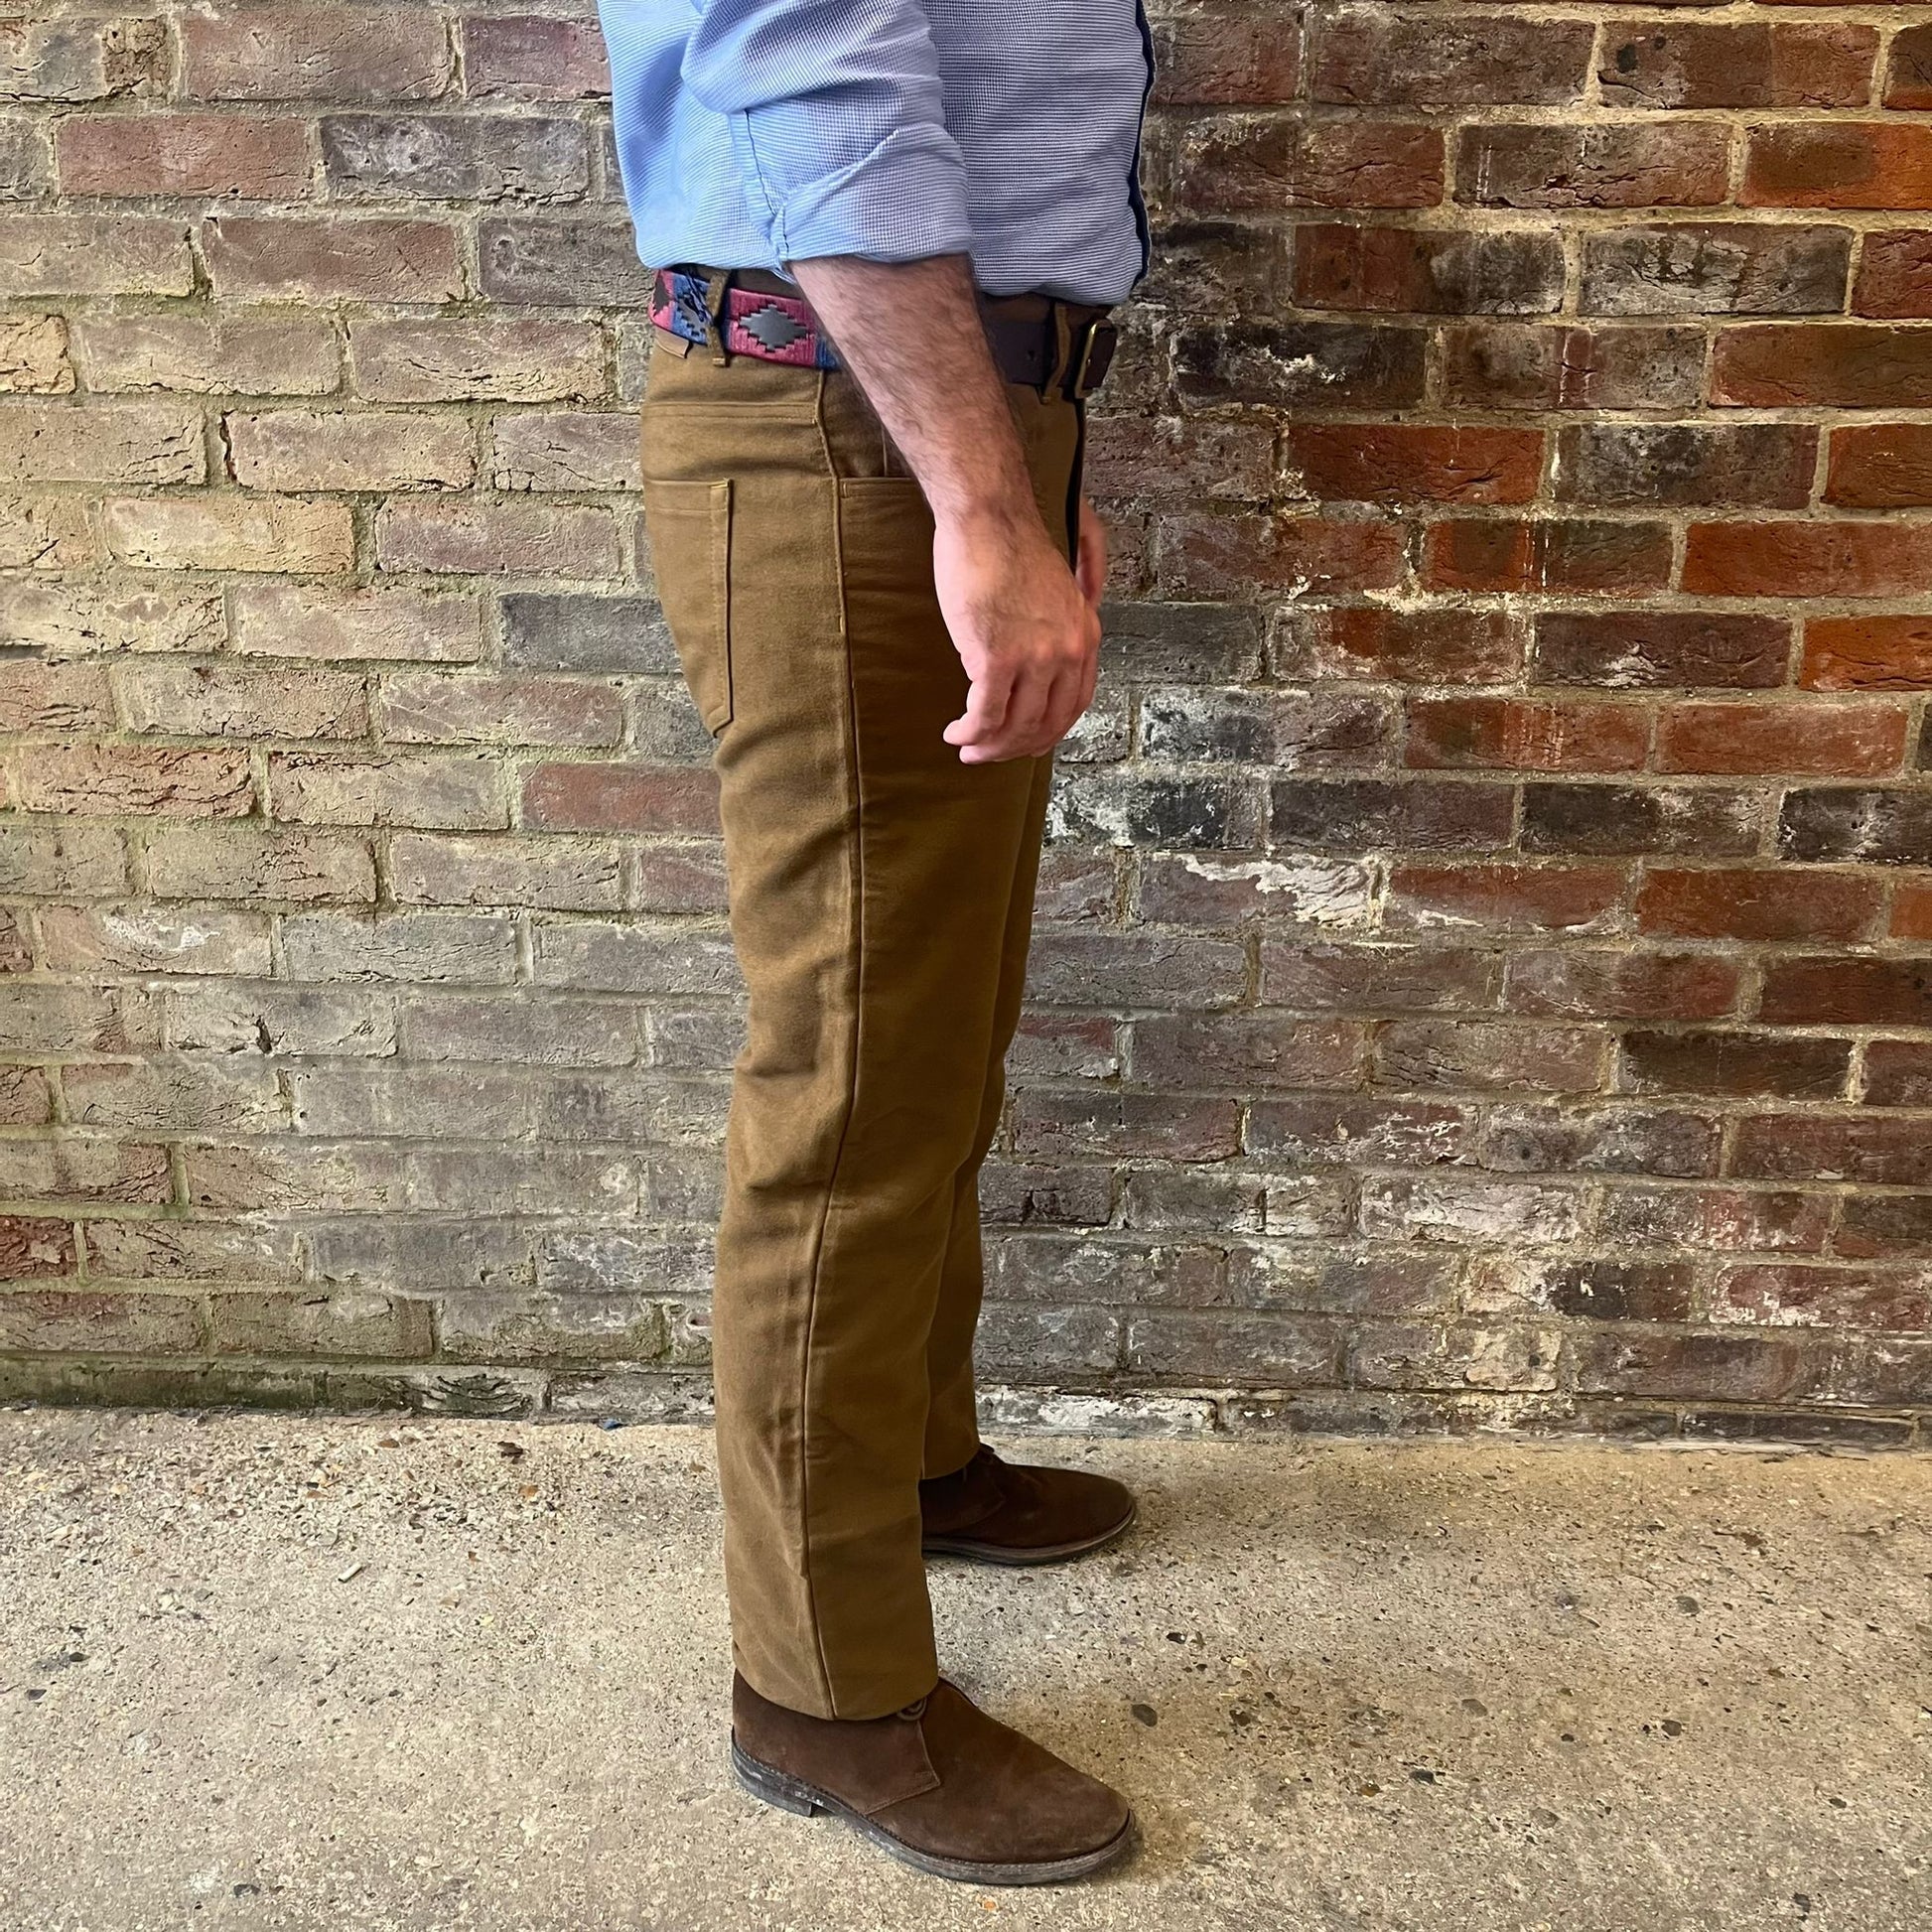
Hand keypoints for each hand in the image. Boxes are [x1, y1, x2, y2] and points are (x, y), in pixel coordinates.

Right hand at [935, 502, 1102, 764]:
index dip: (1047, 732)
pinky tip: (954, 734)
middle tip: (986, 755)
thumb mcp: (1059, 585)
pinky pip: (984, 716)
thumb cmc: (1009, 542)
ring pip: (1015, 726)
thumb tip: (1047, 653)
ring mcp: (1036, 657)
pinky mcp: (997, 658)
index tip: (1024, 742)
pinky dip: (968, 733)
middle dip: (1014, 748)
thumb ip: (1062, 621)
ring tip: (965, 748)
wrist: (987, 515)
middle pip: (1046, 723)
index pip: (1074, 703)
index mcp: (1087, 633)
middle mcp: (1069, 650)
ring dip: (988, 746)